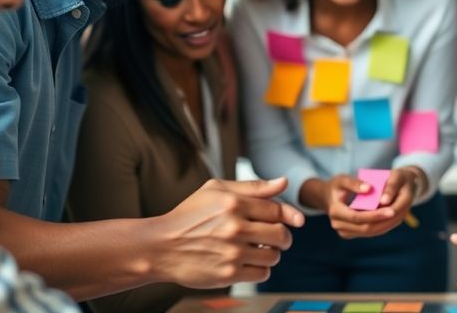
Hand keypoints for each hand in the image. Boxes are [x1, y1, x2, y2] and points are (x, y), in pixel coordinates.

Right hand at [148, 177, 303, 287]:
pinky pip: (262, 274)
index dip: (289, 215)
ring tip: (258, 250)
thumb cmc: (189, 216)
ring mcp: (232, 252)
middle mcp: (234, 227)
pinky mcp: (228, 274)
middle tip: (276, 238)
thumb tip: (284, 183)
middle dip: (283, 237)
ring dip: (271, 254)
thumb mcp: (216, 190)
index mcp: (233, 203)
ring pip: (273, 256)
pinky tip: (248, 262)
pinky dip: (260, 270)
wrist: (160, 246)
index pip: (277, 210)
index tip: (296, 221)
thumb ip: (253, 187)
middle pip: (280, 234)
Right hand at [322, 170, 415, 238]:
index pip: (358, 217)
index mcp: (335, 211)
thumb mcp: (342, 179)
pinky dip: (381, 227)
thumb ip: (354, 183)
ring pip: (368, 233)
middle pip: (365, 228)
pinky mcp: (350, 233)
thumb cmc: (336, 186)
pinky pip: (368, 233)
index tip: (391, 210)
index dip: (375, 215)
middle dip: (383, 222)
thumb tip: (368, 188)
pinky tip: (392, 219)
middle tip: (399, 214)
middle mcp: (338, 225)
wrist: (327, 197)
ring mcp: (343, 231)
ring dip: (384, 226)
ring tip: (399, 216)